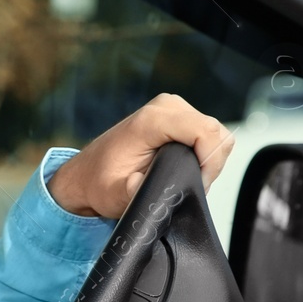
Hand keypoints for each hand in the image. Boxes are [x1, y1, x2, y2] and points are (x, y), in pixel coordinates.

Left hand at [47, 93, 233, 218]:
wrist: (87, 175)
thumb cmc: (99, 183)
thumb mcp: (113, 195)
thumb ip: (131, 190)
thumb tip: (141, 184)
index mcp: (150, 121)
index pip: (204, 132)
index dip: (210, 162)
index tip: (198, 184)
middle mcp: (164, 107)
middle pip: (214, 132)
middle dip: (210, 164)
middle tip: (189, 186)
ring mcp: (172, 107)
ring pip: (215, 133)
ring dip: (207, 160)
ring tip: (182, 178)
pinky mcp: (178, 115)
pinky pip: (207, 132)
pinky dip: (203, 153)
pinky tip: (183, 167)